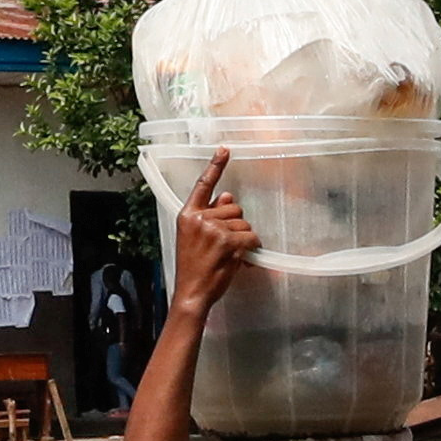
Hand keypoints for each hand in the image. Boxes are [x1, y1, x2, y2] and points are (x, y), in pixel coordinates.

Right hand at [170, 149, 259, 312]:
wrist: (191, 291)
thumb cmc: (194, 266)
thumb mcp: (194, 237)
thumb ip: (209, 215)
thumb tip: (228, 196)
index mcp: (187, 214)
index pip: (203, 185)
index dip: (216, 166)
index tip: (225, 149)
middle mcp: (199, 217)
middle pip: (234, 208)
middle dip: (236, 225)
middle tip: (224, 245)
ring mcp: (214, 228)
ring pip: (245, 224)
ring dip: (244, 240)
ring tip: (229, 255)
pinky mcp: (229, 241)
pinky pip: (252, 238)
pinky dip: (252, 249)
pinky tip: (240, 260)